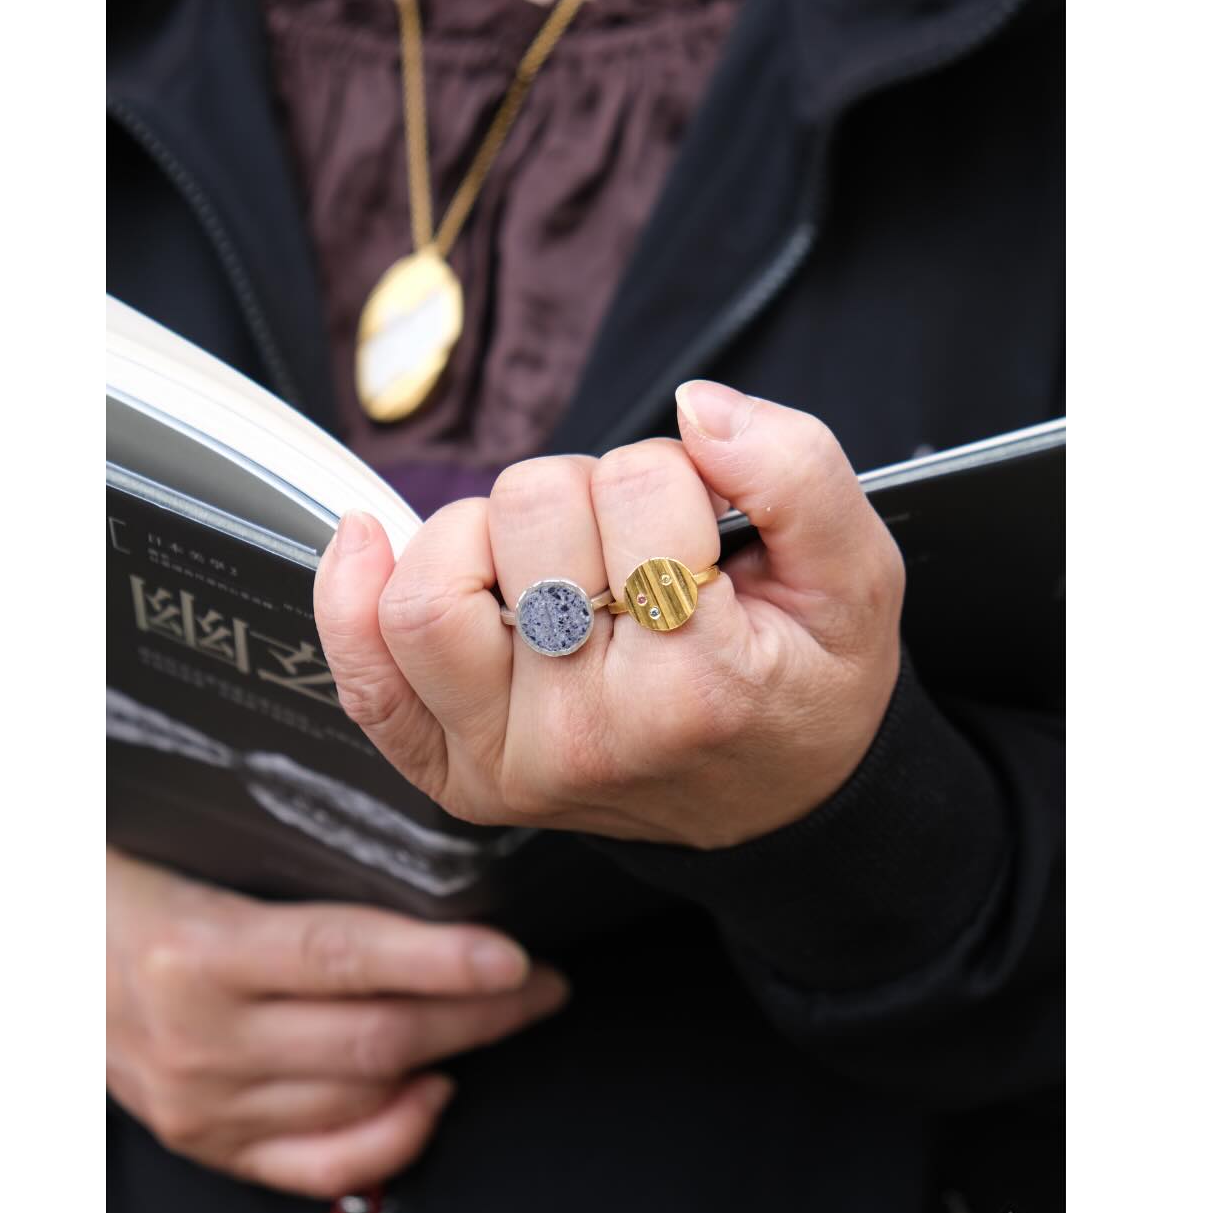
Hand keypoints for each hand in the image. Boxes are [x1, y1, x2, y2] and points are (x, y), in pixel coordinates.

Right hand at [106, 847, 568, 1197]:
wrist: (40, 949)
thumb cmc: (127, 878)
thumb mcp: (189, 842)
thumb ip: (284, 844)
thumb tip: (403, 826)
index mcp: (198, 949)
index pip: (341, 956)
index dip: (436, 959)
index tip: (511, 956)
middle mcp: (201, 1038)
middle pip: (371, 1038)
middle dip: (477, 1014)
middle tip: (543, 982)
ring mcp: (203, 1103)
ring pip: (360, 1100)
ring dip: (453, 1060)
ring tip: (508, 1019)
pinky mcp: (207, 1142)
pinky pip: (317, 1166)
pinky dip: (390, 1139)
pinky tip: (434, 1095)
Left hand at [314, 382, 903, 849]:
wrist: (777, 803)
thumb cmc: (806, 684)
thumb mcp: (857, 577)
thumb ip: (798, 472)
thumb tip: (696, 408)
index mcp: (698, 684)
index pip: (638, 485)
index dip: (674, 475)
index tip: (702, 529)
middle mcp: (590, 734)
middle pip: (528, 512)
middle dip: (588, 495)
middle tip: (636, 551)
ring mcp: (510, 762)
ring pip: (433, 582)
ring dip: (491, 532)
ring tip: (555, 562)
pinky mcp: (460, 774)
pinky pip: (369, 670)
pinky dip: (354, 593)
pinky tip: (375, 540)